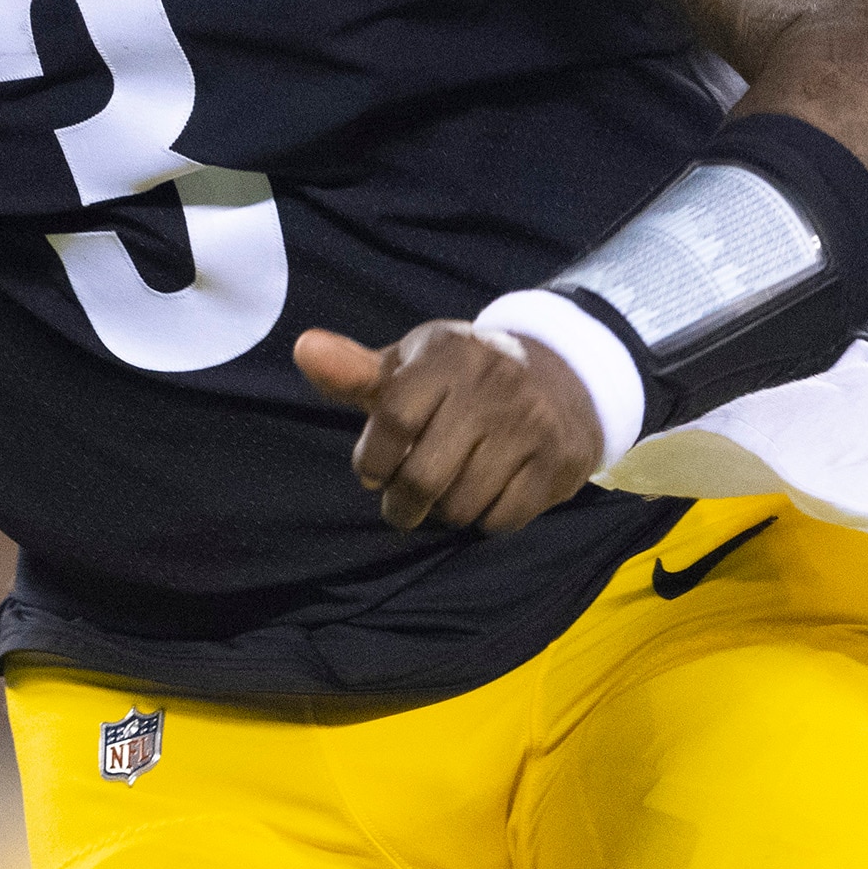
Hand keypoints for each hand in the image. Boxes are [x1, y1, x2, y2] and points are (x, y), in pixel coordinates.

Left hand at [294, 320, 603, 534]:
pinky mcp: (559, 463)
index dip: (373, 459)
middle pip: (424, 475)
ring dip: (445, 511)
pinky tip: (487, 494)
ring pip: (462, 505)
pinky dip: (485, 519)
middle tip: (402, 503)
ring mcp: (531, 424)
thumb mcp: (410, 366)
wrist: (564, 375)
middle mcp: (494, 384)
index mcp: (449, 353)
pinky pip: (502, 520)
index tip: (372, 472)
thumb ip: (354, 370)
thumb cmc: (462, 378)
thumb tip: (303, 348)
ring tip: (448, 490)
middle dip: (402, 503)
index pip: (394, 419)